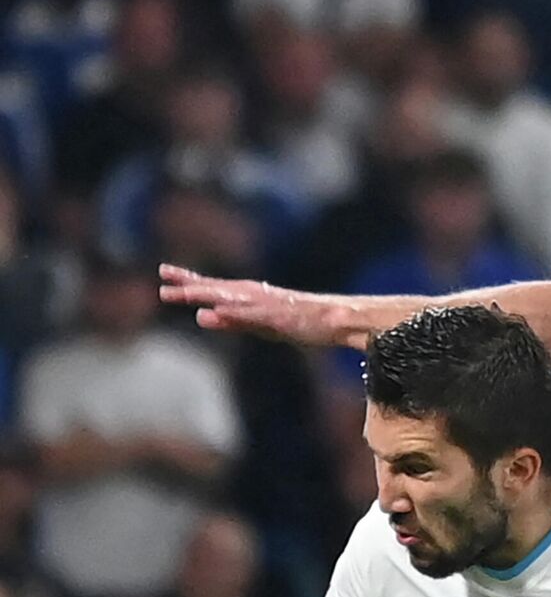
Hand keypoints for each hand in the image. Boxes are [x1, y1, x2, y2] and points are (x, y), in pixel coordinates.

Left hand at [157, 264, 344, 346]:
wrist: (341, 321)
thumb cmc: (303, 323)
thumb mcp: (260, 325)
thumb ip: (230, 321)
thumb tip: (199, 317)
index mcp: (252, 297)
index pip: (215, 287)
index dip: (190, 279)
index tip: (165, 272)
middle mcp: (258, 296)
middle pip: (220, 289)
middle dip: (191, 285)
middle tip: (164, 279)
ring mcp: (270, 306)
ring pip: (233, 299)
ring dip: (208, 295)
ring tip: (183, 294)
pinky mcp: (282, 318)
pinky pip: (255, 316)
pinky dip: (236, 313)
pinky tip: (217, 312)